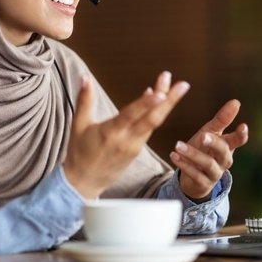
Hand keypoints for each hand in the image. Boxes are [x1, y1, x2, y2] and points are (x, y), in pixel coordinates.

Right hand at [63, 71, 189, 198]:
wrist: (83, 183)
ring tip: (176, 86)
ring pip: (155, 123)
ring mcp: (134, 146)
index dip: (146, 104)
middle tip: (183, 84)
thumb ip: (84, 100)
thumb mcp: (78, 125)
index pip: (131, 115)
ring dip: (166, 104)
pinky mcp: (138, 150)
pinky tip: (160, 99)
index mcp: (110, 132)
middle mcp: (126, 140)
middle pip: (153, 118)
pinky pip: (150, 128)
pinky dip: (157, 113)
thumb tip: (85, 78)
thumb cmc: (79, 153)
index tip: (160, 92)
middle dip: (170, 100)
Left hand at [170, 98, 248, 200]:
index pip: (238, 140)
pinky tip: (174, 155)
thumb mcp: (211, 132)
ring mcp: (214, 173)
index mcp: (227, 146)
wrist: (194, 177)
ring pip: (208, 164)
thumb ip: (222, 119)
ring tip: (178, 145)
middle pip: (223, 152)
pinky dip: (184, 165)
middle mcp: (224, 160)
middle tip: (203, 135)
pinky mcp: (203, 184)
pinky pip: (195, 175)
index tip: (243, 126)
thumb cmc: (205, 150)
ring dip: (192, 154)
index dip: (241, 135)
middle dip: (214, 143)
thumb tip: (236, 101)